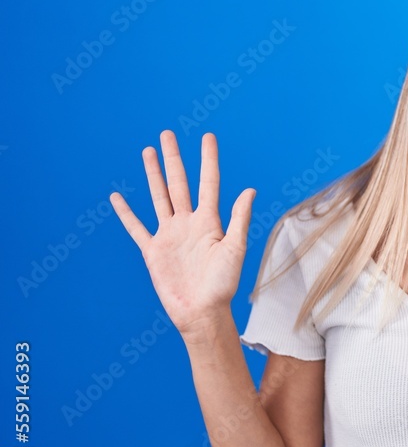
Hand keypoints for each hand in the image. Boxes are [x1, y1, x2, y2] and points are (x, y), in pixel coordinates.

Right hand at [110, 130, 255, 336]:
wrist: (202, 312)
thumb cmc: (223, 284)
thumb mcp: (234, 249)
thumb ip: (238, 219)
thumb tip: (249, 189)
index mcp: (209, 221)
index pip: (208, 183)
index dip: (208, 159)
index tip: (207, 136)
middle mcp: (188, 223)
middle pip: (178, 183)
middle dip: (174, 158)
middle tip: (167, 134)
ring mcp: (169, 235)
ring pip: (158, 197)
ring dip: (152, 175)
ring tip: (148, 152)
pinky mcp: (153, 250)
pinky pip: (136, 228)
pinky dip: (126, 213)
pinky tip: (117, 197)